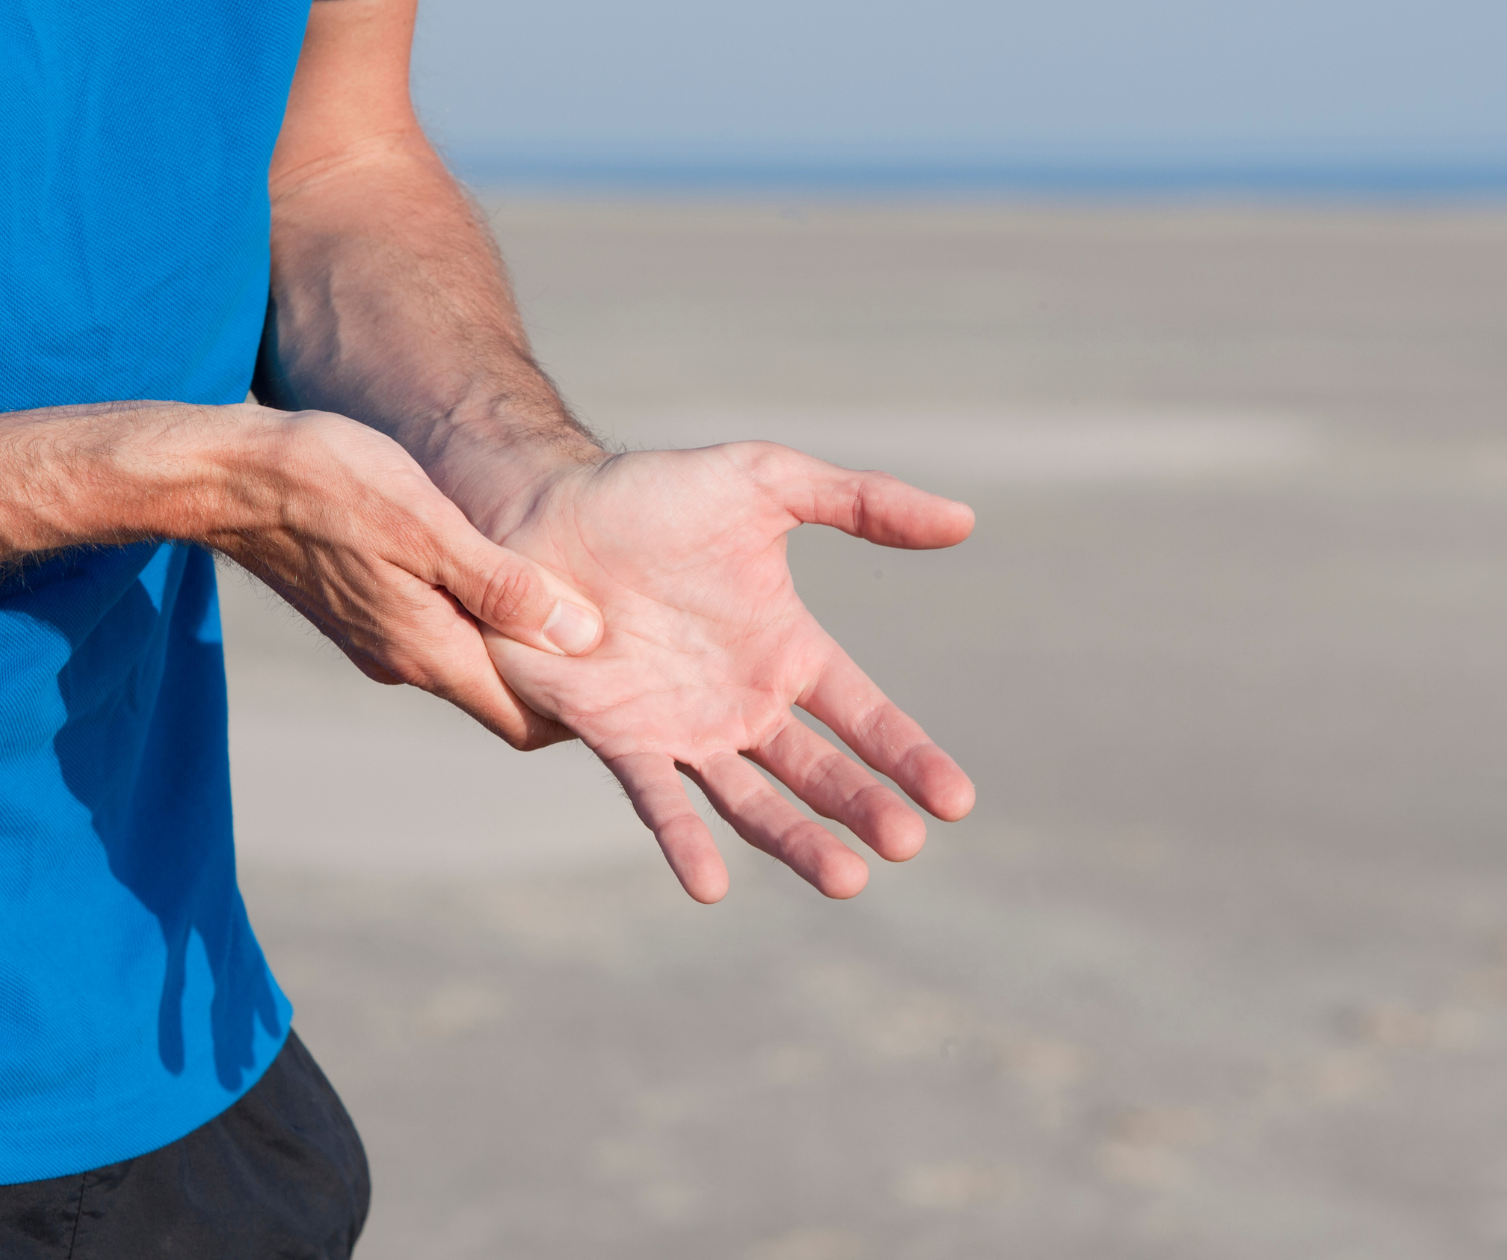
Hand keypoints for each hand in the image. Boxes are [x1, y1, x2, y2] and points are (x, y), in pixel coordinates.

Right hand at [202, 406, 605, 747]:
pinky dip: (483, 616)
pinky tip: (506, 574)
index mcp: (428, 650)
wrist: (223, 476)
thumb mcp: (426, 523)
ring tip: (575, 599)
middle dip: (560, 677)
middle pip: (505, 696)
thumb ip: (502, 585)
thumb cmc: (324, 483)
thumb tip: (579, 639)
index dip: (581, 710)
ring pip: (474, 661)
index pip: (525, 719)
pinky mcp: (366, 610)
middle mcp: (405, 660)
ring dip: (521, 642)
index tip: (632, 679)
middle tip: (623, 635)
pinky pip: (443, 631)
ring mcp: (382, 637)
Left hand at [482, 442, 976, 902]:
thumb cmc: (652, 495)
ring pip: (753, 802)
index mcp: (786, 650)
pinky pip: (659, 799)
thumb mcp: (766, 480)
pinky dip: (685, 842)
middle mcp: (742, 704)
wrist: (541, 508)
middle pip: (819, 771)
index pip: (865, 715)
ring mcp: (683, 730)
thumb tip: (965, 521)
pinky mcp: (620, 740)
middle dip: (864, 809)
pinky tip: (711, 885)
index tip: (957, 801)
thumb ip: (862, 501)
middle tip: (905, 844)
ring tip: (846, 880)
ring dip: (798, 842)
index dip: (909, 756)